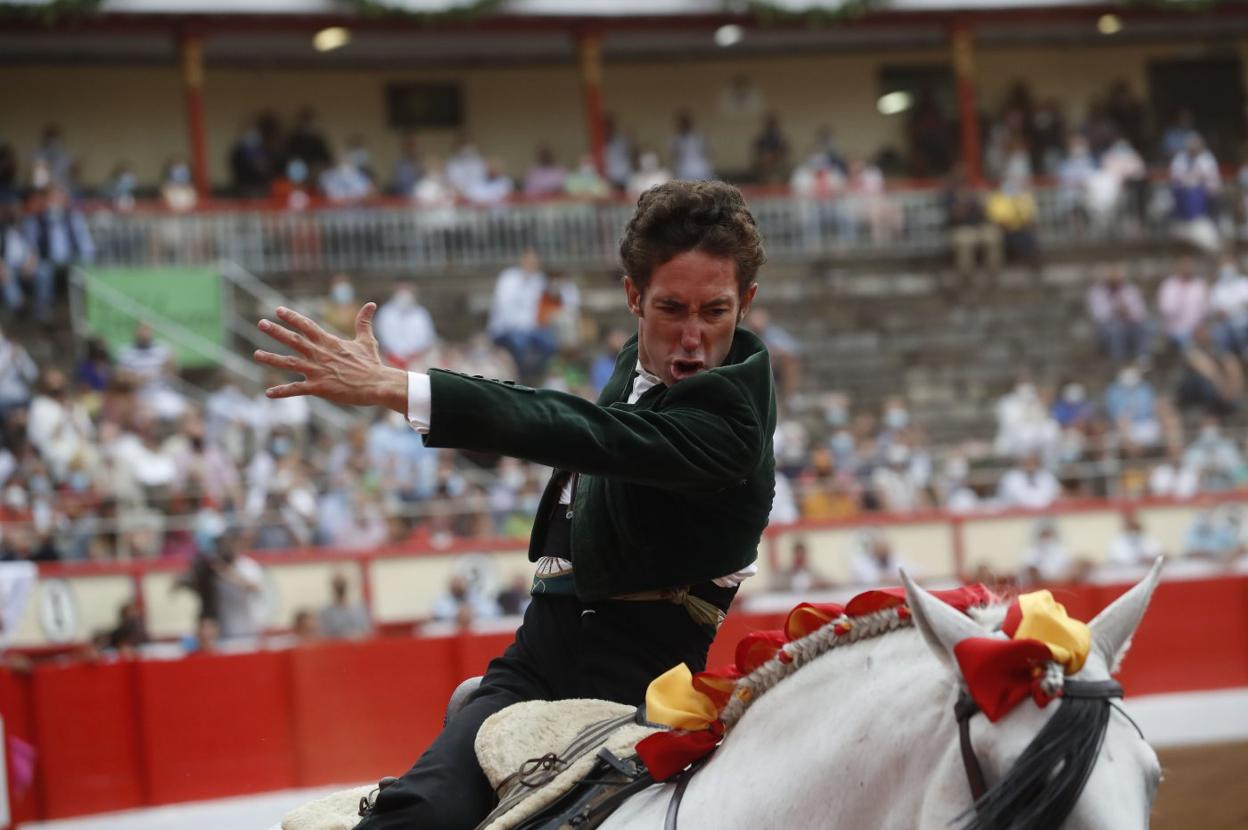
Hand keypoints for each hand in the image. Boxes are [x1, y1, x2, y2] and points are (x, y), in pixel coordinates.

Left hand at [254, 304, 407, 411]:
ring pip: (289, 363)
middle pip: (293, 340)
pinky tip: (268, 393)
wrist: (376, 384)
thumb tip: (371, 304)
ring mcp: (317, 371)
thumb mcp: (367, 340)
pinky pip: (296, 389)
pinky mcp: (319, 388)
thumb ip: (364, 322)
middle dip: (276, 331)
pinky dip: (282, 392)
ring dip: (271, 359)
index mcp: (329, 342)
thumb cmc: (372, 363)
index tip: (278, 310)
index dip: (292, 317)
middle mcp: (319, 354)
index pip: (307, 325)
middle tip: (261, 323)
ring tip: (256, 354)